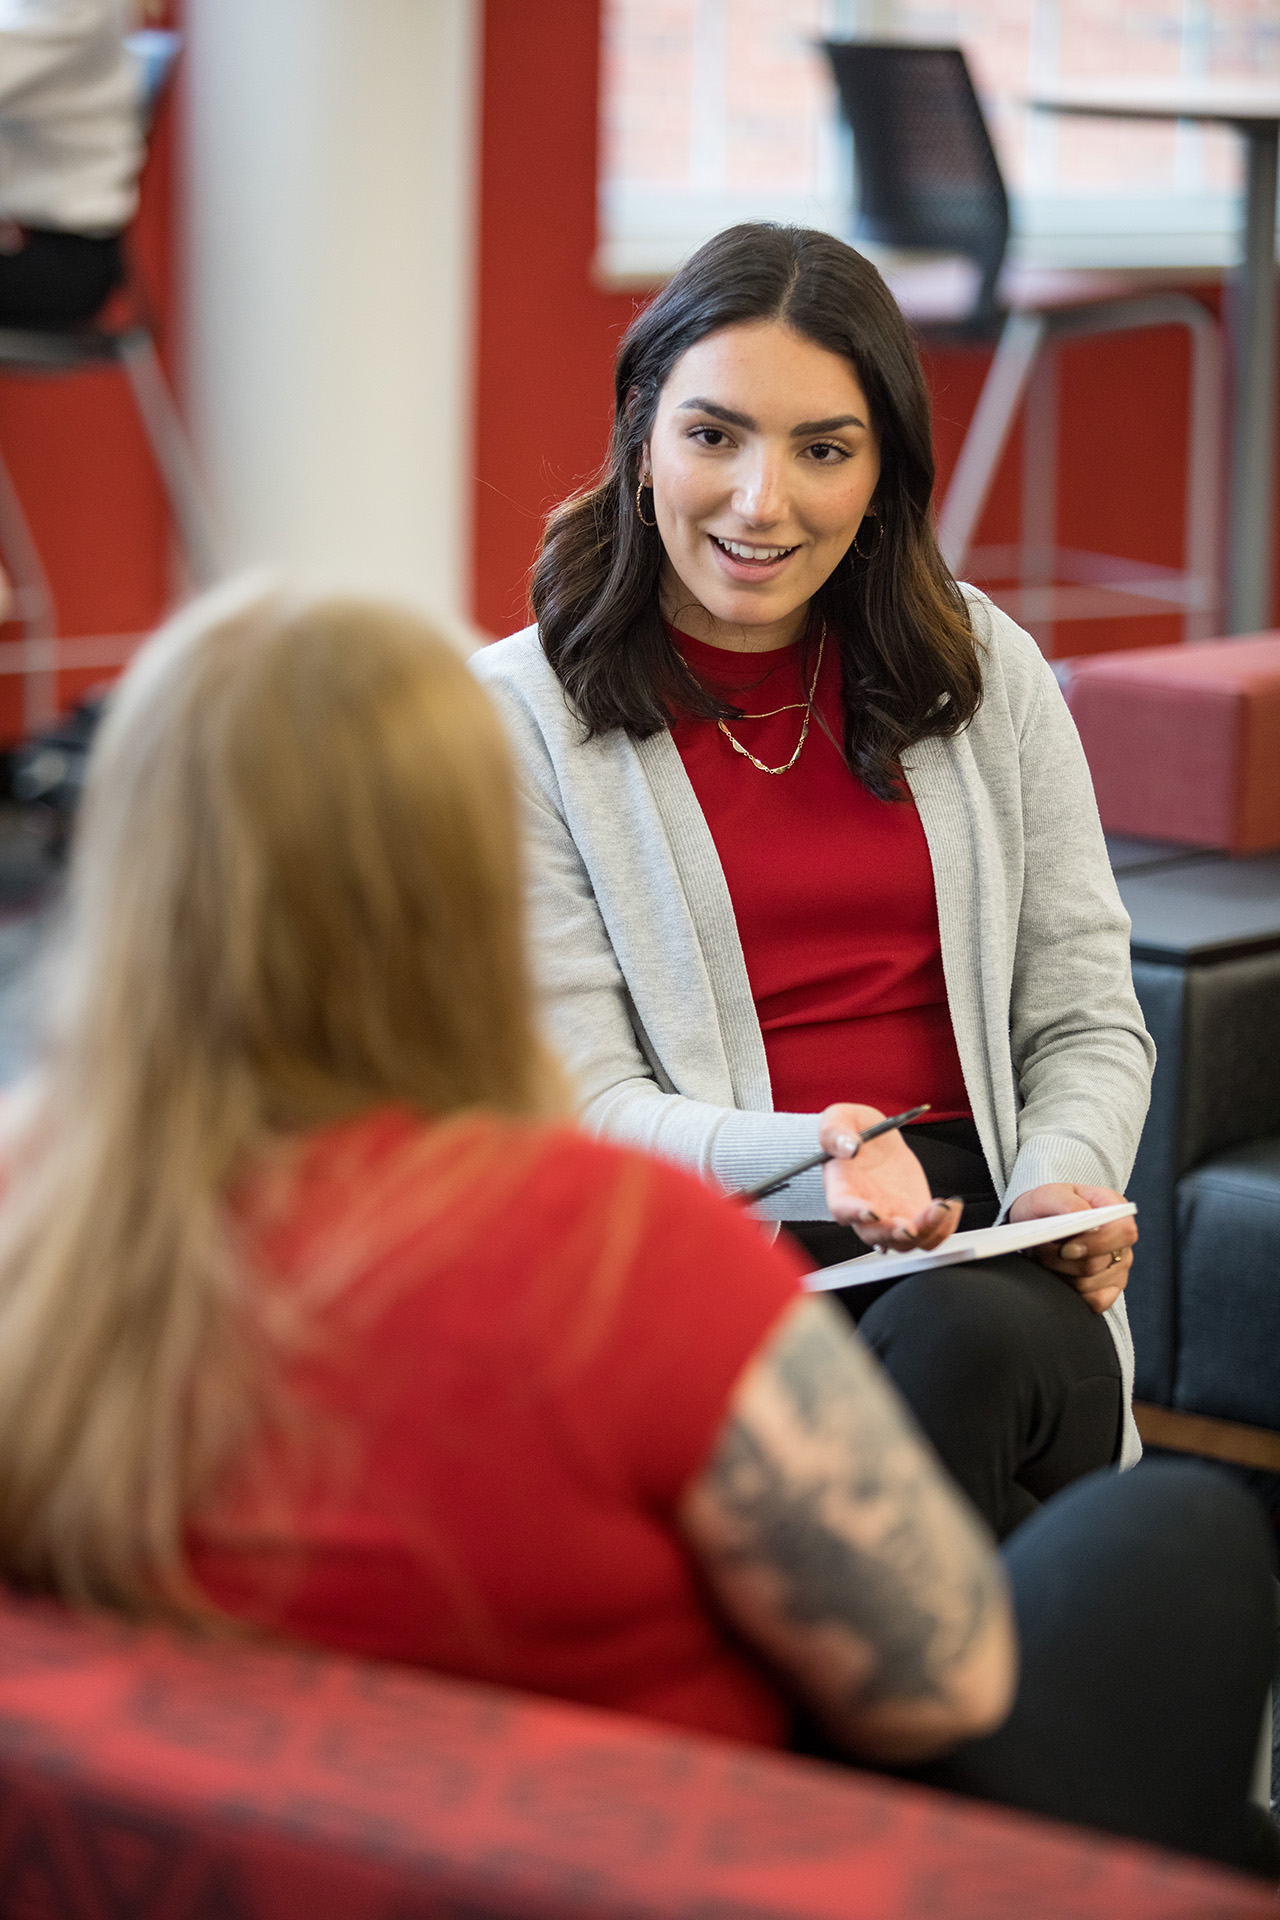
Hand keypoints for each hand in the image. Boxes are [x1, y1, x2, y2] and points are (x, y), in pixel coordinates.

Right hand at [820, 1103, 962, 1252]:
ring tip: (941, 1208)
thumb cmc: (851, 1131)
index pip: (842, 1209)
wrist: (873, 1141)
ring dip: (924, 1232)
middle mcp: (864, 1212)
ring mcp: (890, 1217)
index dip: (855, 1214)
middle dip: (893, 1235)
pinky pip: (929, 1233)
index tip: (872, 1212)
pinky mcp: (913, 1215)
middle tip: (909, 1227)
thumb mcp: (839, 1118)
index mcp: (841, 1189)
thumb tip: (848, 1146)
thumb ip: (836, 1131)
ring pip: (906, 1241)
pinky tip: (952, 1205)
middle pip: (875, 1235)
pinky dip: (943, 1227)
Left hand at [1008, 1183, 1135, 1312]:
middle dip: (1063, 1261)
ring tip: (1043, 1258)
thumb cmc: (1046, 1207)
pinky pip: (1094, 1302)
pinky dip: (1069, 1292)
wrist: (1036, 1224)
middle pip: (1101, 1263)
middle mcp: (1121, 1241)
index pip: (1124, 1231)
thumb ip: (1068, 1203)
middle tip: (1040, 1250)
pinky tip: (1056, 1276)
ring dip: (1059, 1274)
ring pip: (1090, 1284)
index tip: (1065, 1248)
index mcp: (1115, 1210)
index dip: (1097, 1244)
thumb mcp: (1049, 1194)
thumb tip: (1084, 1216)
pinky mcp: (1108, 1289)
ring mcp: (1118, 1267)